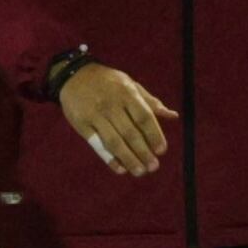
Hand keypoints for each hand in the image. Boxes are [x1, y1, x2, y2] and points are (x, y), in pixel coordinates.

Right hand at [58, 64, 177, 176]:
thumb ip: (150, 102)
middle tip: (153, 167)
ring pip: (114, 141)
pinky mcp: (82, 125)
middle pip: (130, 133)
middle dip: (143, 152)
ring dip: (128, 159)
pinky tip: (119, 168)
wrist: (73, 75)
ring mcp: (95, 116)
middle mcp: (111, 105)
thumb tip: (173, 116)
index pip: (144, 118)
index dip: (154, 135)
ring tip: (139, 172)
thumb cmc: (107, 81)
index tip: (161, 151)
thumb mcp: (130, 84)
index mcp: (127, 94)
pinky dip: (108, 158)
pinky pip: (97, 144)